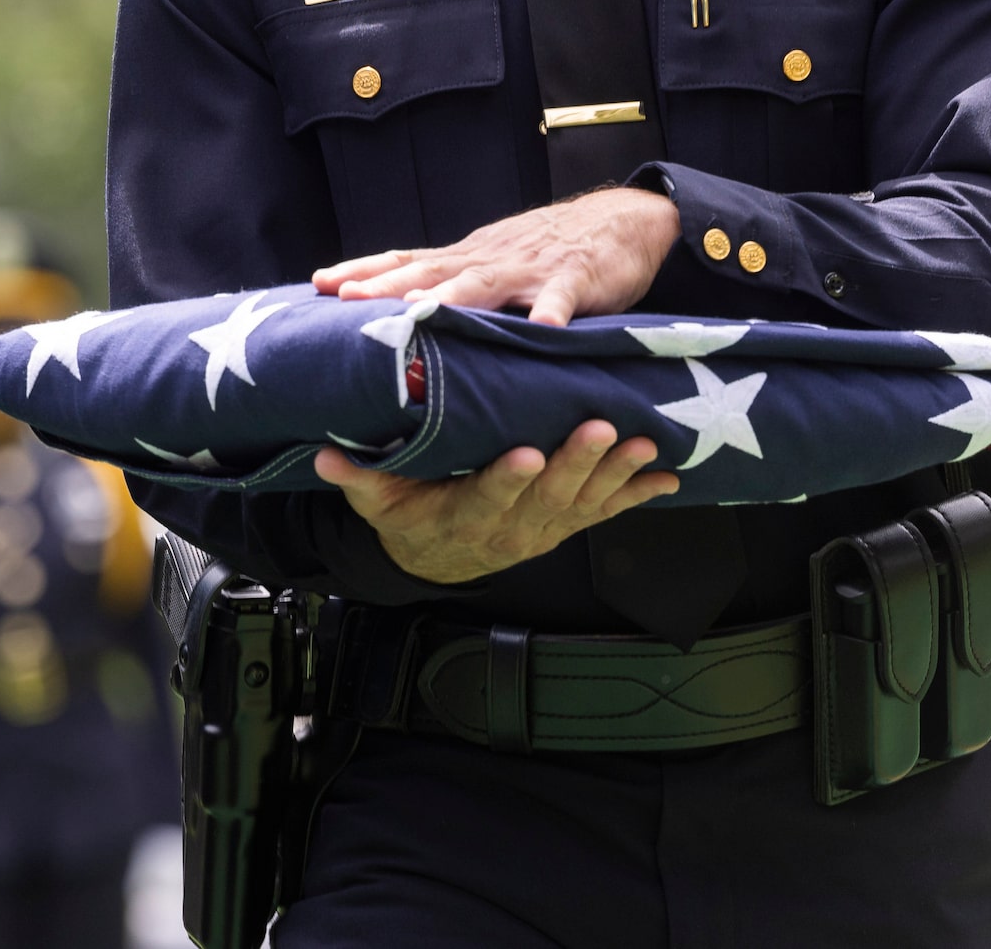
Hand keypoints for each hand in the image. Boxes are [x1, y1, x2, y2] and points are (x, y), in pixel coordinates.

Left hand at [313, 186, 679, 324]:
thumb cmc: (547, 251)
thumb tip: (397, 309)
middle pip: (431, 271)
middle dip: (387, 286)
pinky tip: (543, 329)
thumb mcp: (492, 263)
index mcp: (467, 258)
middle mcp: (489, 260)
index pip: (404, 260)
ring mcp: (530, 269)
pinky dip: (552, 312)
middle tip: (346, 299)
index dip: (363, 271)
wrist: (622, 220)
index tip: (319, 282)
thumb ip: (453, 285)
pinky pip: (563, 299)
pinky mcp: (575, 279)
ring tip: (421, 310)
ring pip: (485, 284)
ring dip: (452, 297)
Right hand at [313, 419, 677, 582]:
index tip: (525, 456)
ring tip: (642, 446)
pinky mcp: (565, 524)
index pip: (489, 496)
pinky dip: (637, 496)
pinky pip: (606, 512)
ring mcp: (544, 528)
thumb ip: (357, 478)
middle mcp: (512, 526)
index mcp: (467, 516)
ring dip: (616, 475)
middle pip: (548, 496)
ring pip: (584, 502)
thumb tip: (323, 455)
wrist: (441, 560)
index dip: (507, 480)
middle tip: (600, 430)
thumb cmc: (411, 518)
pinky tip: (667, 479)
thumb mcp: (378, 503)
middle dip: (577, 463)